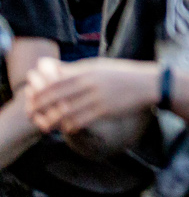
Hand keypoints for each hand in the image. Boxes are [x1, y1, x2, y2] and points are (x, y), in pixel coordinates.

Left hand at [22, 57, 159, 133]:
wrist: (149, 83)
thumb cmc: (123, 75)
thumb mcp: (101, 66)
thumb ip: (78, 70)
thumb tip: (55, 69)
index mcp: (88, 70)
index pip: (56, 80)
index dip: (41, 91)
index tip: (31, 99)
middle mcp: (90, 82)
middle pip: (57, 96)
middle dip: (40, 106)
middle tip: (32, 115)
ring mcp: (97, 96)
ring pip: (66, 111)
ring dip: (52, 120)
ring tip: (46, 126)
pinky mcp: (104, 110)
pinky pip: (80, 120)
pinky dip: (69, 126)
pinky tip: (67, 129)